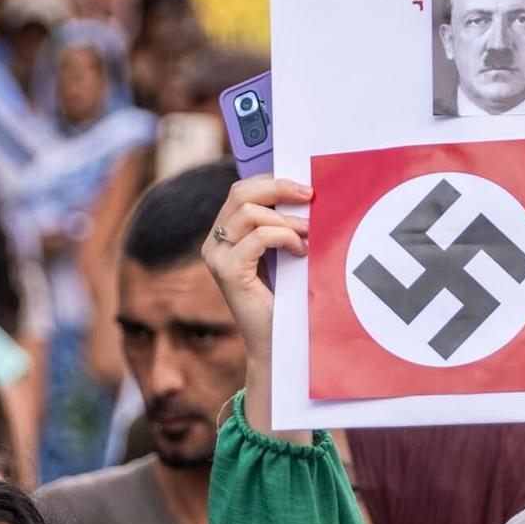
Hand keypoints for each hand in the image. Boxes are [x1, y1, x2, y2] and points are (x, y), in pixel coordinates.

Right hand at [198, 174, 311, 365]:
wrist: (276, 342)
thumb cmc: (284, 298)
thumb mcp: (282, 253)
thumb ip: (281, 226)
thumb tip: (303, 193)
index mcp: (225, 234)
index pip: (240, 190)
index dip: (271, 181)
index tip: (302, 186)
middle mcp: (214, 243)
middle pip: (240, 193)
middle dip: (279, 188)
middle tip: (310, 196)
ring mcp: (217, 257)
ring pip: (249, 212)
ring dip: (287, 219)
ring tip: (309, 234)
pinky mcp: (227, 272)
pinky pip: (258, 237)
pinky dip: (284, 237)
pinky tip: (300, 252)